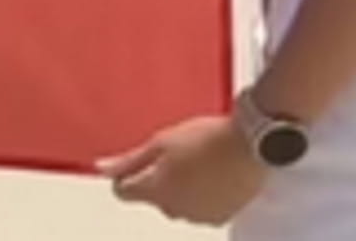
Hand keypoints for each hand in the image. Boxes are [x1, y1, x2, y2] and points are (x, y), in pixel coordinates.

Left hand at [97, 115, 266, 226]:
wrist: (253, 144)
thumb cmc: (207, 139)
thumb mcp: (161, 142)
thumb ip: (130, 160)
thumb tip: (102, 169)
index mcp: (156, 191)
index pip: (123, 192)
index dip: (125, 174)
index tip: (136, 161)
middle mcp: (175, 210)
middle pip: (152, 198)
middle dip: (156, 179)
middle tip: (173, 154)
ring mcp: (199, 216)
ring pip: (177, 204)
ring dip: (180, 188)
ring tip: (196, 161)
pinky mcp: (222, 217)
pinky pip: (200, 209)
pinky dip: (201, 195)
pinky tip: (212, 174)